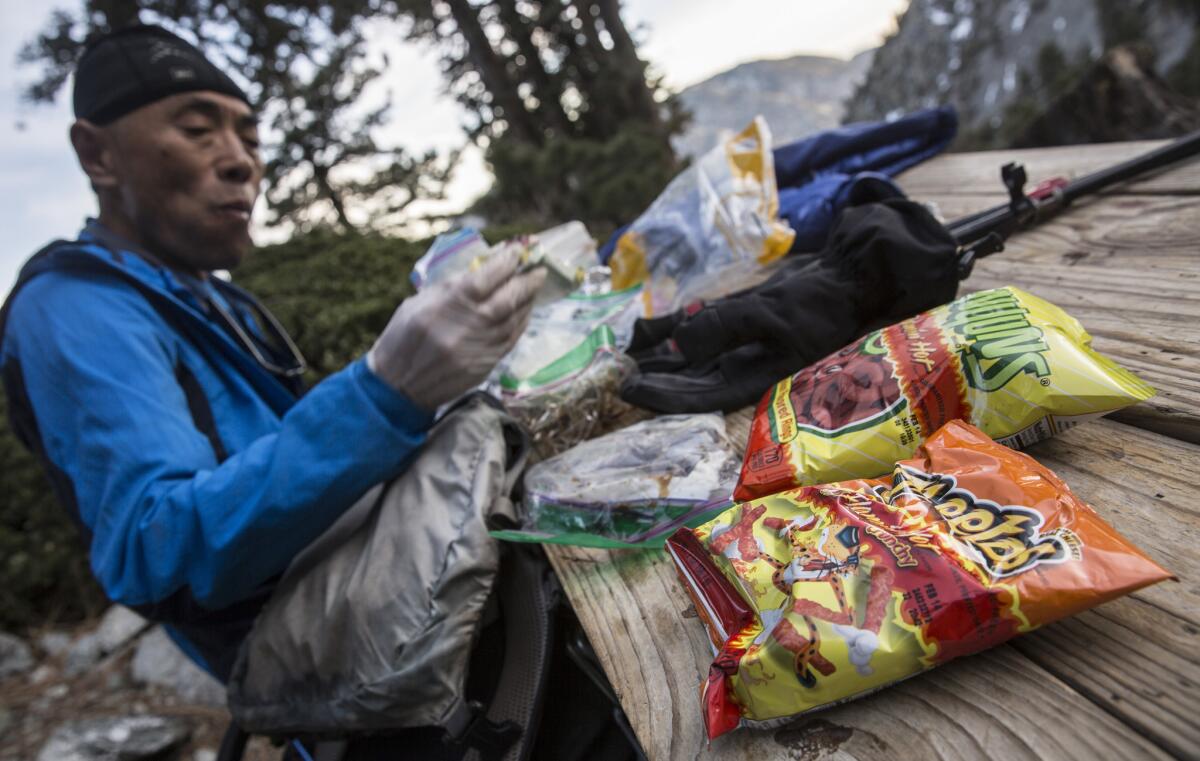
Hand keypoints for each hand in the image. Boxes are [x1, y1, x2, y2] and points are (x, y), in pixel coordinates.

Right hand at [368, 251, 546, 410]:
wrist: (397, 386)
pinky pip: (510, 340)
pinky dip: (521, 323)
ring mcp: (478, 349)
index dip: (505, 263)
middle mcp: (465, 327)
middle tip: (539, 270)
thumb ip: (452, 287)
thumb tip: (484, 268)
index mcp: (445, 306)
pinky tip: (524, 312)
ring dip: (527, 302)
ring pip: (513, 321)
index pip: (484, 279)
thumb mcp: (418, 303)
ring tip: (533, 288)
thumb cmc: (403, 338)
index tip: (518, 252)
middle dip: (526, 282)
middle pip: (507, 300)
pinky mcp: (485, 366)